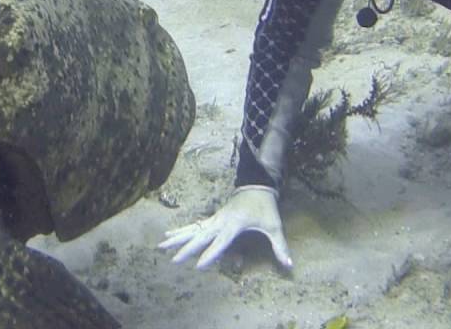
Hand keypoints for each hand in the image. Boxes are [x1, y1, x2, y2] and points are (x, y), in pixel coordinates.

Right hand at [157, 185, 291, 269]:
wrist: (257, 185)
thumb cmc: (265, 207)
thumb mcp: (274, 226)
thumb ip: (280, 246)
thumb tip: (289, 265)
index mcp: (235, 224)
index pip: (221, 242)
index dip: (210, 254)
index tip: (198, 266)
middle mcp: (221, 221)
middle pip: (201, 236)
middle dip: (187, 248)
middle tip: (173, 260)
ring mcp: (215, 218)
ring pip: (193, 229)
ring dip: (177, 238)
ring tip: (161, 245)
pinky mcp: (213, 218)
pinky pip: (194, 225)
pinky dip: (181, 230)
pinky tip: (169, 234)